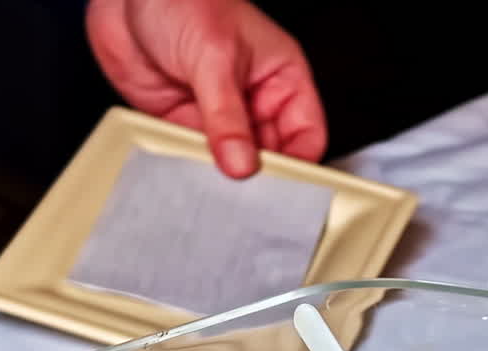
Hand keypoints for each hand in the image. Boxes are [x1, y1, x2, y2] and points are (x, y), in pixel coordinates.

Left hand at [87, 0, 326, 178]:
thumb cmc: (181, 0)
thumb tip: (242, 164)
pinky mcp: (183, 124)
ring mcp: (219, 115)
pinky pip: (193, 158)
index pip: (306, 133)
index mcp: (281, 77)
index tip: (282, 187)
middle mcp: (253, 99)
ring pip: (231, 163)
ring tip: (213, 188)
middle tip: (245, 195)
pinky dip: (189, 170)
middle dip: (258, 177)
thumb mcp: (213, 57)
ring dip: (221, 177)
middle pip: (270, 156)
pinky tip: (186, 176)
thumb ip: (227, 116)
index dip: (299, 163)